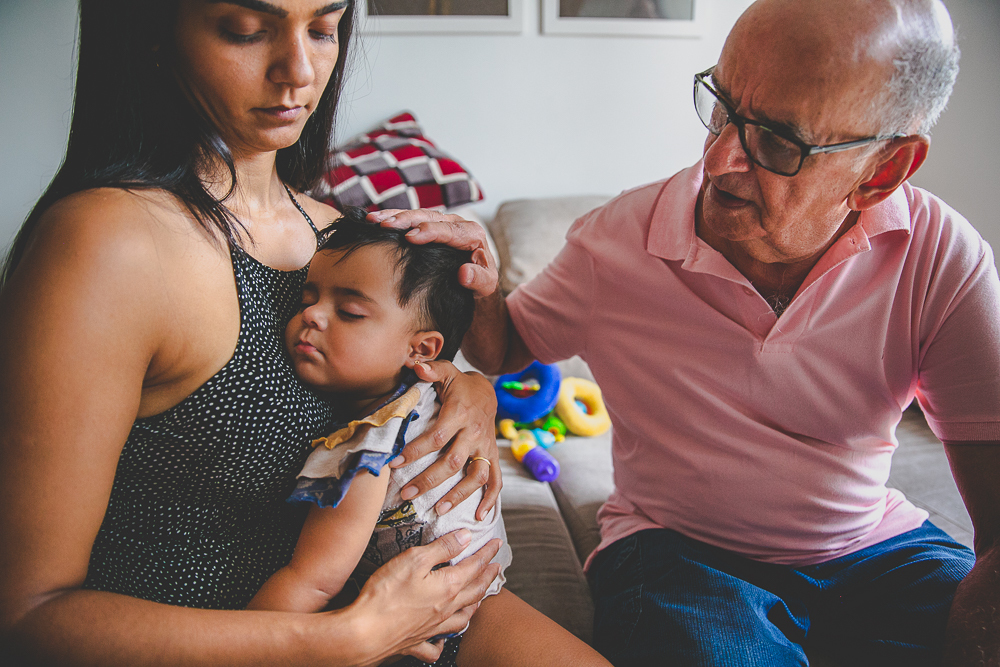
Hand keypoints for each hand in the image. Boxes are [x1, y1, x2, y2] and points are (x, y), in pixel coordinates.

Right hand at [348, 530, 501, 662]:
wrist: (363, 633)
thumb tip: (465, 538)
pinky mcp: (415, 642)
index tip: (496, 544)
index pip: (474, 567)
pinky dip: (444, 641)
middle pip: (474, 591)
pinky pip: (436, 645)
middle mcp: (445, 610)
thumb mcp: (414, 559)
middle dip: (487, 576)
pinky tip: (444, 638)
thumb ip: (442, 548)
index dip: (487, 553)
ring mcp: (432, 628)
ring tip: (479, 598)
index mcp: (447, 587)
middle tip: (496, 567)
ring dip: (474, 605)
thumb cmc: (385, 595)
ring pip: (462, 618)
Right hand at [367, 209, 498, 298]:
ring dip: (394, 216)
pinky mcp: (429, 225)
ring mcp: (441, 222)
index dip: (429, 231)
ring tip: (373, 220)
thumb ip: (479, 279)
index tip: (410, 237)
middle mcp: (456, 223)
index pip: (449, 230)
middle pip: (429, 216)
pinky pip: (409, 218)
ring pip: (416, 214)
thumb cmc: (481, 281)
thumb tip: (464, 273)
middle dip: (406, 219)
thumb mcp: (486, 285)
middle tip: (385, 225)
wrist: (477, 277)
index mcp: (472, 234)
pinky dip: (392, 218)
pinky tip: (373, 221)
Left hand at [392, 360, 499, 519]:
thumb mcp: (447, 372)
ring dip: (458, 495)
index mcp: (459, 414)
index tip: (393, 464)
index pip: (435, 437)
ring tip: (438, 509)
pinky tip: (479, 516)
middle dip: (428, 480)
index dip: (414, 452)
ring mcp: (485, 447)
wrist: (488, 392)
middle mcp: (474, 433)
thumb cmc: (460, 385)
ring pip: (475, 476)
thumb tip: (414, 365)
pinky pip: (496, 481)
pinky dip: (491, 500)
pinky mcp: (492, 456)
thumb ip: (431, 370)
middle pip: (452, 462)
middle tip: (406, 494)